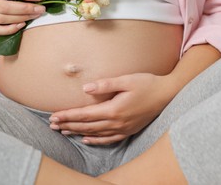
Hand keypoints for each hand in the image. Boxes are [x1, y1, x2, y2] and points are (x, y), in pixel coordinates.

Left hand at [49, 73, 171, 144]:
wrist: (168, 94)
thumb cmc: (147, 84)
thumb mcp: (127, 80)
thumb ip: (106, 84)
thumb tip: (86, 88)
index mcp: (114, 109)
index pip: (85, 114)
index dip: (68, 116)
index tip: (54, 116)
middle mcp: (117, 122)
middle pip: (87, 126)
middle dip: (68, 125)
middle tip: (52, 125)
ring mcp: (123, 128)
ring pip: (95, 133)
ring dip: (78, 132)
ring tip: (63, 131)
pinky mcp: (129, 130)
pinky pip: (109, 139)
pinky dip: (96, 140)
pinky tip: (87, 140)